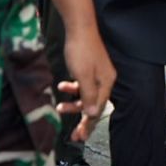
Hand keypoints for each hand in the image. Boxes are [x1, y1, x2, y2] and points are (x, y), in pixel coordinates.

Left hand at [59, 26, 115, 142]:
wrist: (80, 28)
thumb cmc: (81, 52)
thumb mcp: (83, 76)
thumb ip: (88, 96)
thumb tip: (92, 114)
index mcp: (106, 82)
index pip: (98, 109)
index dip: (88, 124)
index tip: (79, 137)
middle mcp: (105, 79)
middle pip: (94, 104)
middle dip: (82, 118)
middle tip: (72, 133)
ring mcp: (98, 73)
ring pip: (87, 95)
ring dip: (74, 103)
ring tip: (59, 106)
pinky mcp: (90, 68)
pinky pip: (83, 85)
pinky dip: (73, 89)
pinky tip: (63, 87)